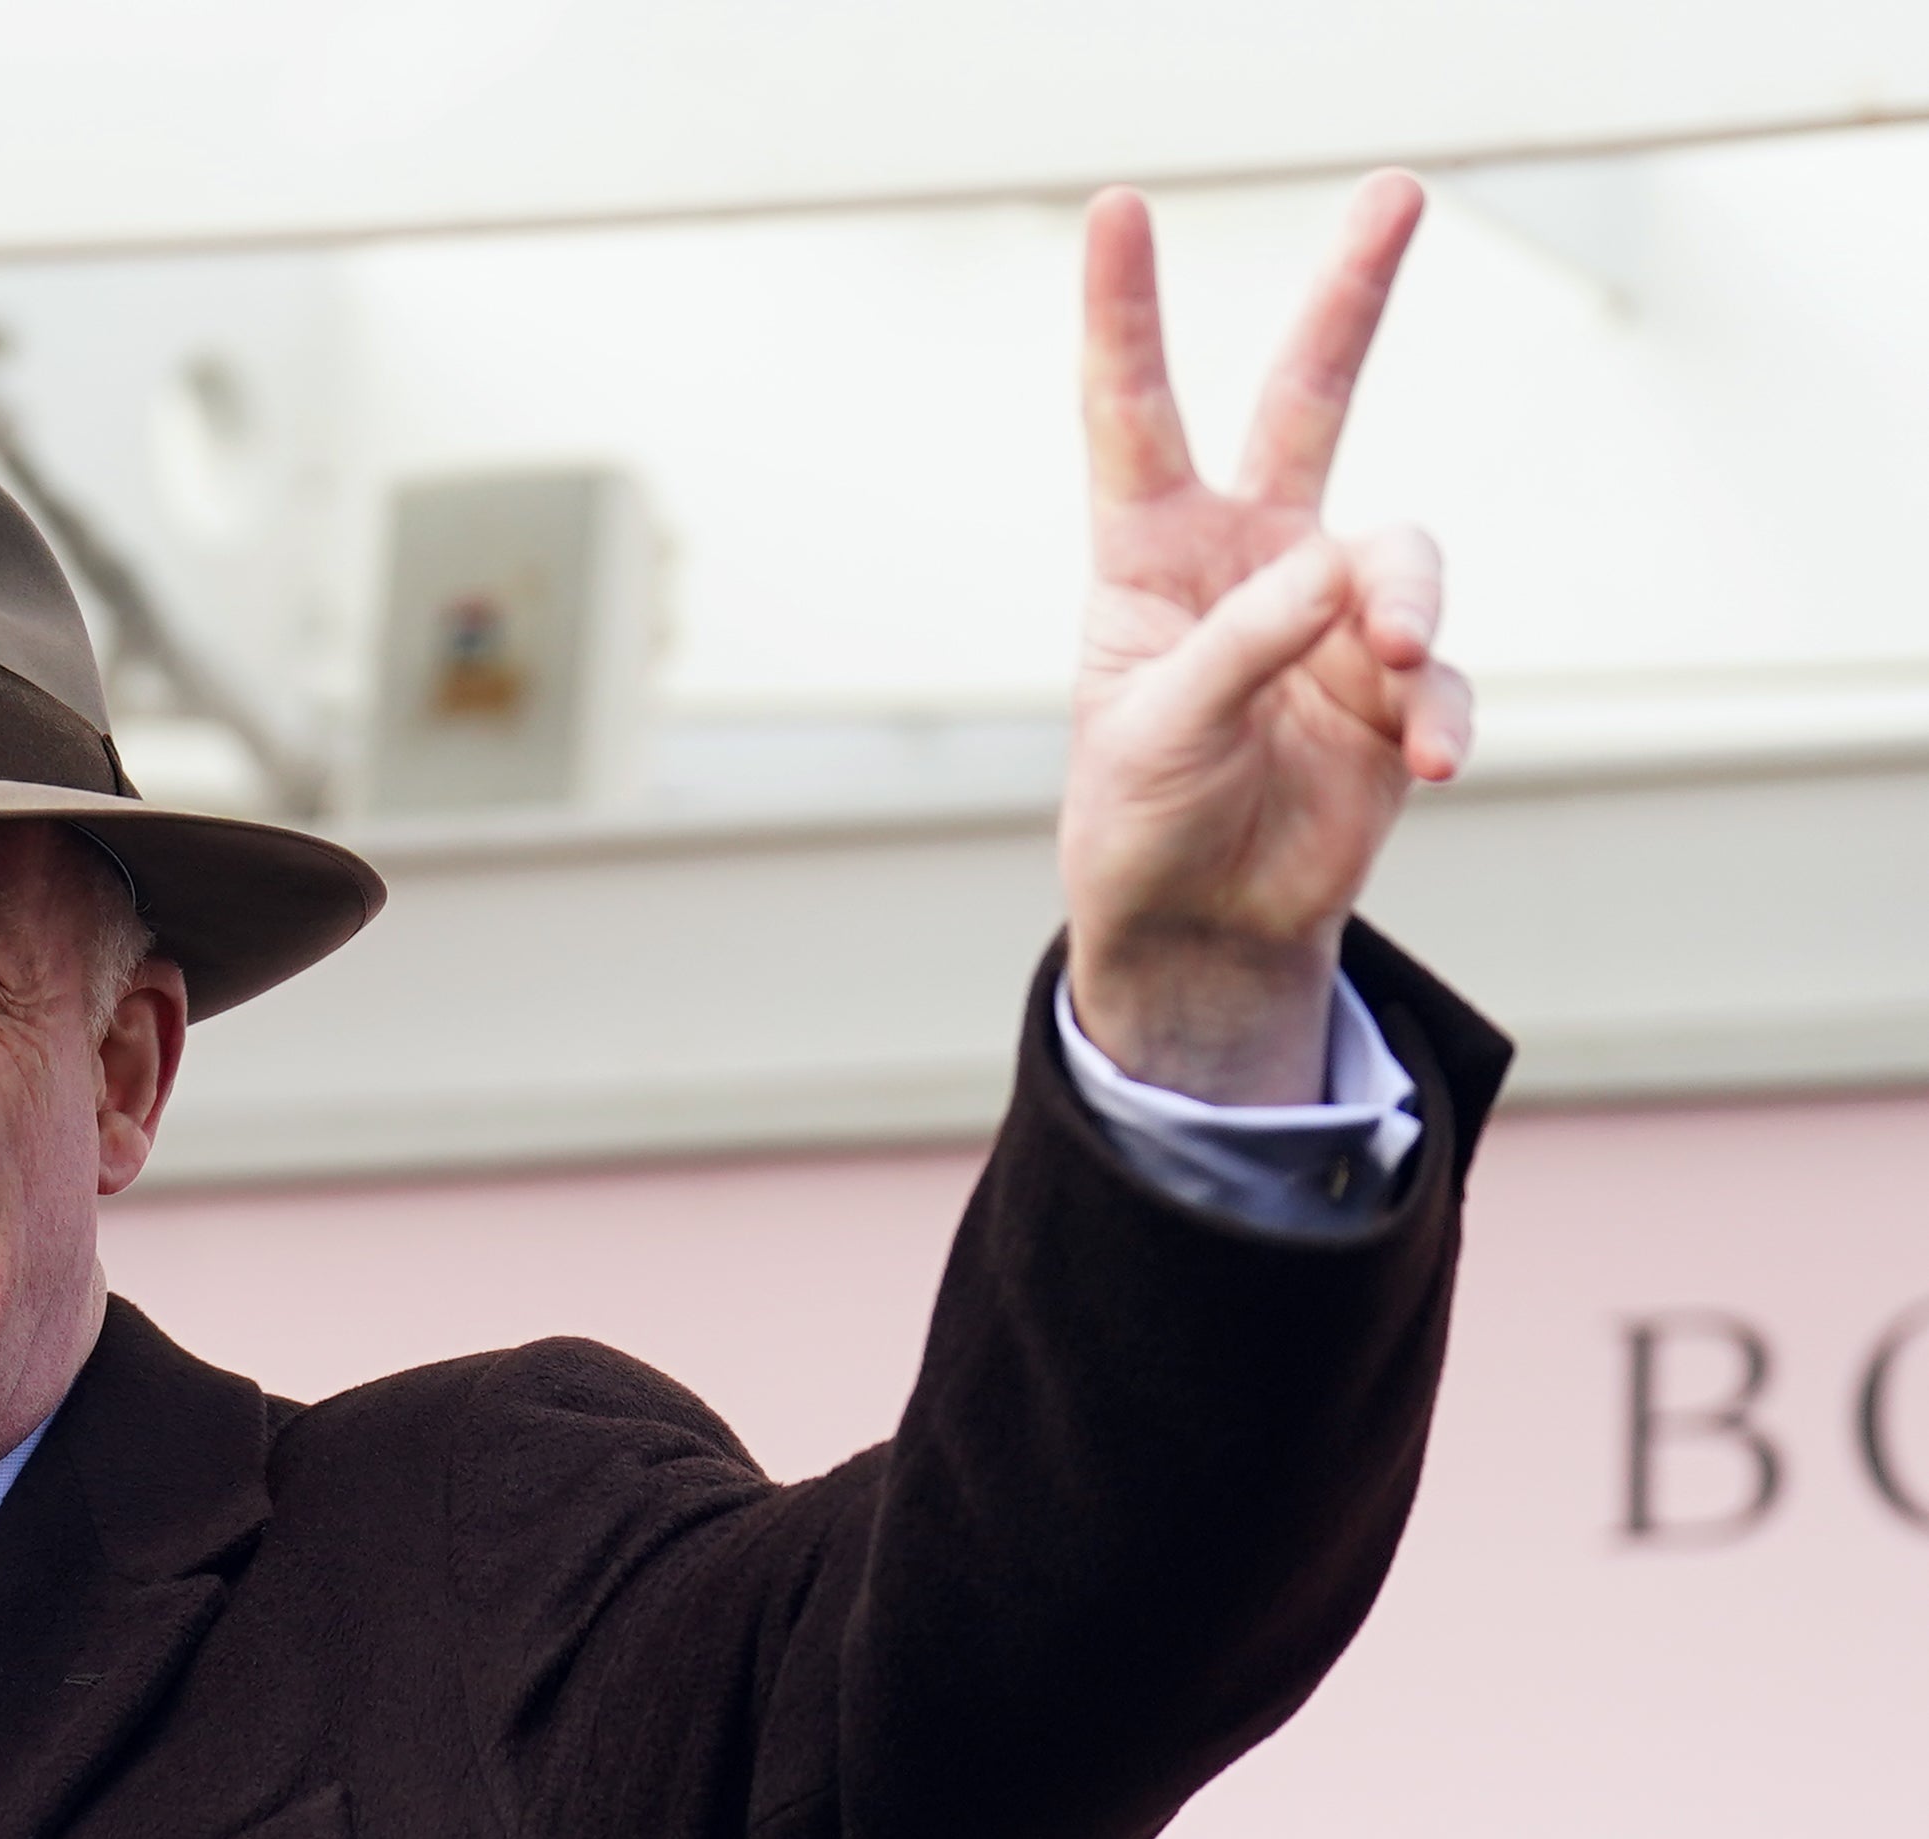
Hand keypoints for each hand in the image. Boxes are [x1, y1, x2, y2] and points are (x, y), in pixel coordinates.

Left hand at [1060, 174, 1474, 1103]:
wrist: (1200, 925)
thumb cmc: (1141, 819)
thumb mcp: (1155, 733)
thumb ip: (1240, 646)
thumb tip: (1341, 575)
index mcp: (1152, 556)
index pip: (1134, 416)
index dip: (1126, 316)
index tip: (1118, 209)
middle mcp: (1249, 561)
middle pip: (1306, 402)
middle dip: (1350, 298)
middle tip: (1395, 192)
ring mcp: (1330, 617)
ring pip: (1399, 560)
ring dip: (1406, 605)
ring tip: (1397, 662)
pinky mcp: (1396, 688)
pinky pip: (1439, 676)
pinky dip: (1441, 710)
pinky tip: (1433, 761)